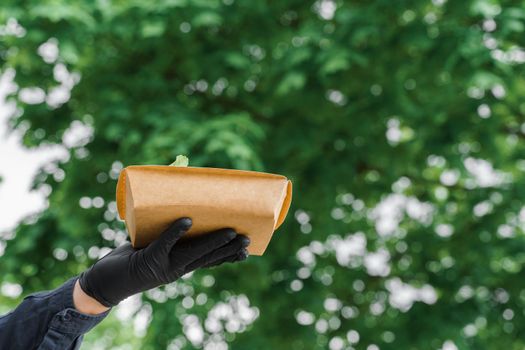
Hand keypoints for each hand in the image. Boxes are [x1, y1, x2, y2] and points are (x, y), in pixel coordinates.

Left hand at [78, 217, 248, 306]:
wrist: (105, 281)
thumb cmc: (130, 256)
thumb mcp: (152, 243)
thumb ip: (165, 226)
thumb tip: (177, 191)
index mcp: (181, 264)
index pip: (210, 260)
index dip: (229, 255)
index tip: (247, 248)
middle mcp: (177, 268)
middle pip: (208, 257)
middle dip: (229, 248)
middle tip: (248, 239)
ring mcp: (164, 266)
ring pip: (194, 252)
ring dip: (212, 242)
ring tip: (230, 231)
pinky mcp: (148, 260)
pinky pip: (164, 244)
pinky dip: (175, 232)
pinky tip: (186, 221)